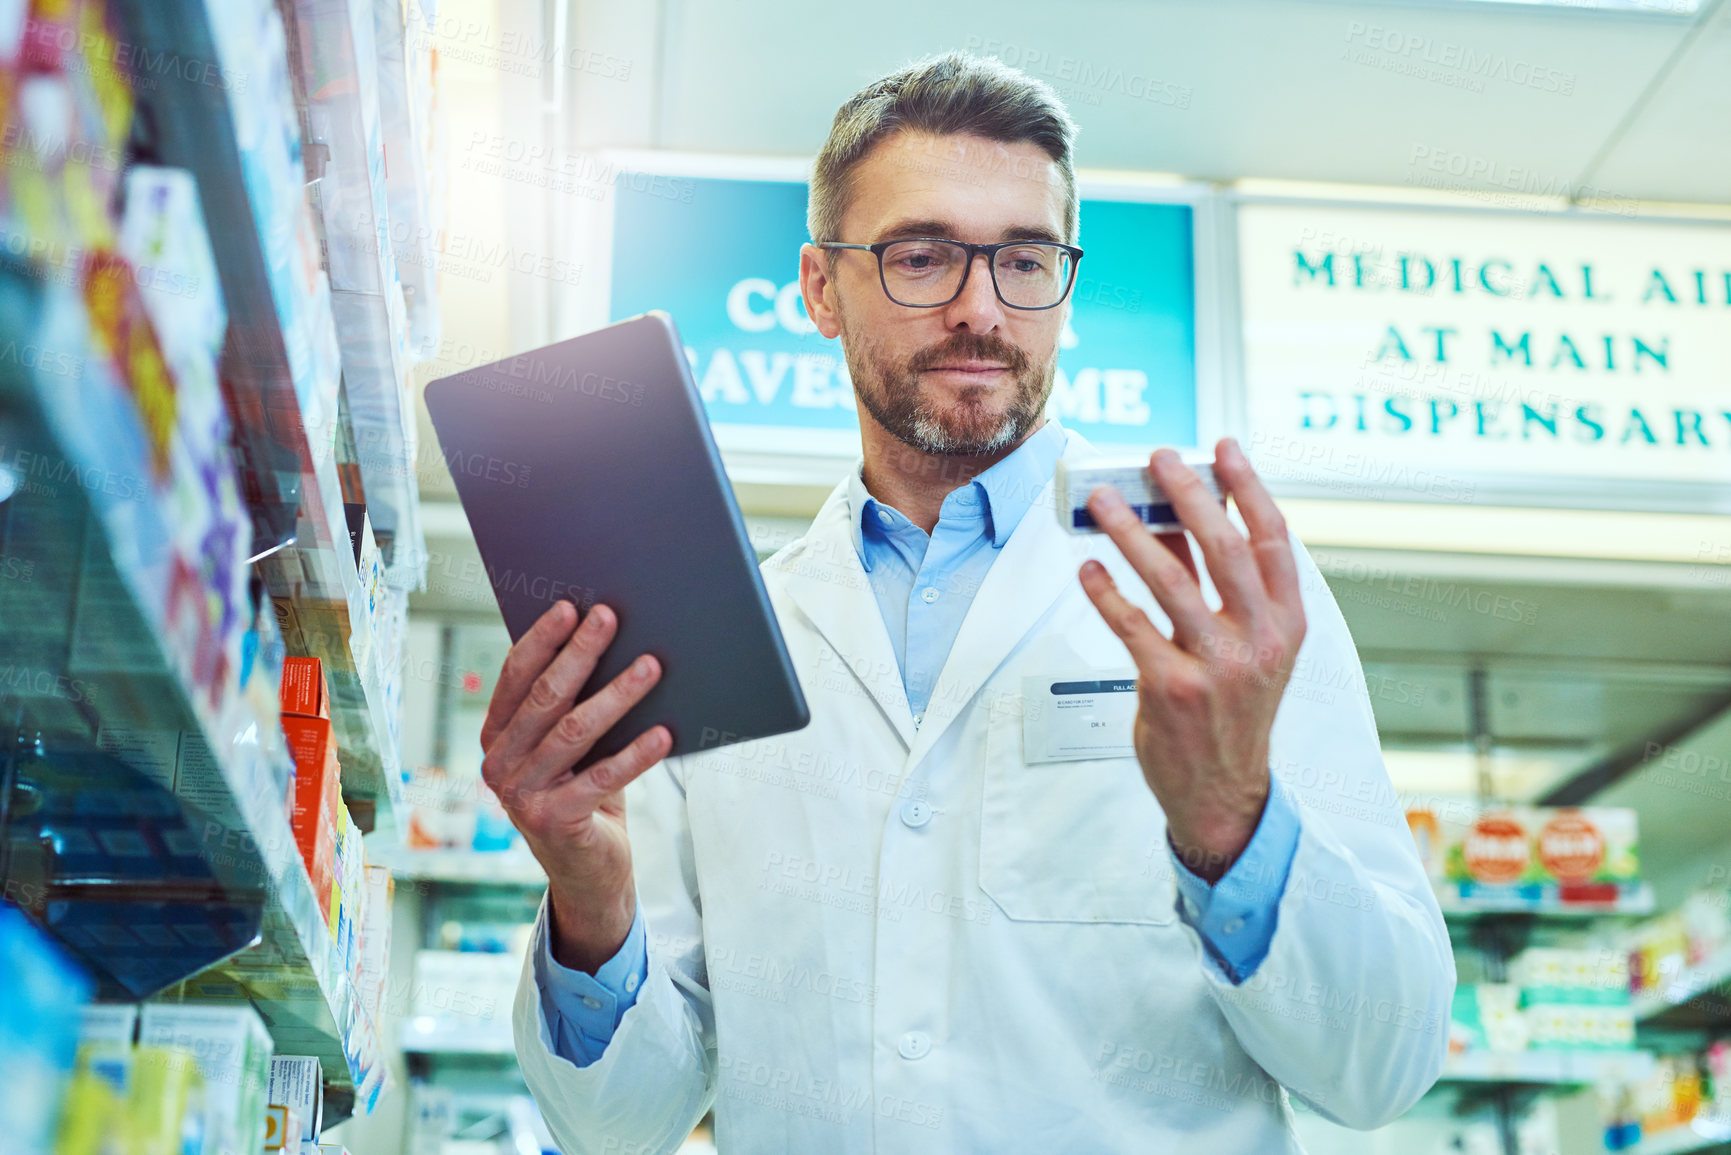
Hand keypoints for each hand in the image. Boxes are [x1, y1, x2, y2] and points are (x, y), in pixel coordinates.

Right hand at [480, 600, 671, 971]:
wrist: (589, 869)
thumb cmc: (585, 792)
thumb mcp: (574, 746)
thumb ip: (574, 704)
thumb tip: (610, 640)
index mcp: (497, 736)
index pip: (515, 677)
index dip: (541, 640)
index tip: (569, 606)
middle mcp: (500, 764)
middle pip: (545, 698)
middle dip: (580, 654)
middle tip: (611, 618)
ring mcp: (522, 796)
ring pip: (574, 732)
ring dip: (617, 695)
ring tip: (652, 665)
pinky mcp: (554, 822)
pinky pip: (602, 779)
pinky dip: (636, 754)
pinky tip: (665, 733)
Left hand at [1078, 437, 1305, 882]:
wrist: (1224, 792)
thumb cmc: (1232, 710)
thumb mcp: (1248, 647)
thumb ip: (1217, 587)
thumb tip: (1172, 518)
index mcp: (1287, 622)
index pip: (1273, 539)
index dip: (1249, 487)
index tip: (1224, 446)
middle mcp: (1259, 640)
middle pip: (1224, 548)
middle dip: (1187, 494)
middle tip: (1157, 458)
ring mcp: (1217, 666)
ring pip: (1170, 580)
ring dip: (1130, 532)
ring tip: (1102, 501)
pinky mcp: (1171, 689)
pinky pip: (1130, 626)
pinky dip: (1105, 591)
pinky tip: (1087, 566)